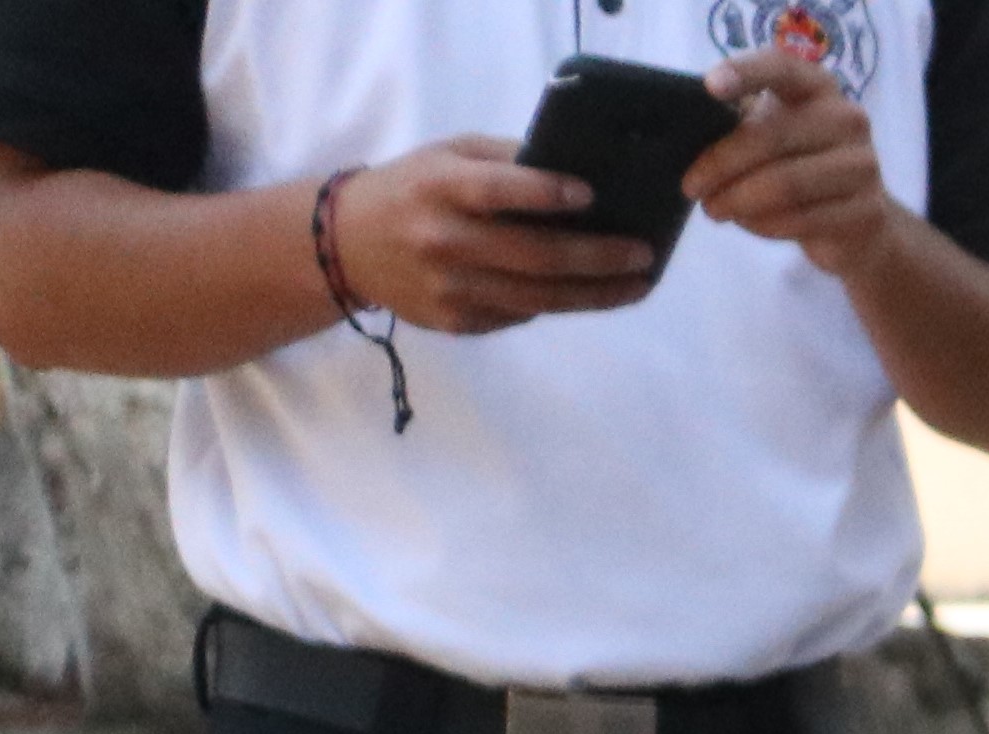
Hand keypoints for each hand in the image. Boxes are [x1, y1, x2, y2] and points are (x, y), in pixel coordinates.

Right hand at [322, 135, 655, 331]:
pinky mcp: (456, 322)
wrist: (346, 244)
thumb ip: (506, 160)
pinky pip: (520, 314)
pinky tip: (594, 293)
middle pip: (534, 257)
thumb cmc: (414, 188)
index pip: (496, 191)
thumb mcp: (447, 156)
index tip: (591, 195)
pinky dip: (559, 302)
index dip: (544, 193)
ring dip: (597, 294)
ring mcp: (449, 288)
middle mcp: (443, 240)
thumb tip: (579, 169)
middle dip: (597, 257)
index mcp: (439, 188)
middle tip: (643, 253)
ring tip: (638, 283)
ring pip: (538, 298)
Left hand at [693, 39, 899, 279]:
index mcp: (818, 88)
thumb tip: (689, 134)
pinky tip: (747, 223)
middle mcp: (847, 119)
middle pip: (771, 137)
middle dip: (721, 164)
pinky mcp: (867, 211)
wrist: (861, 224)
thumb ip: (741, 124)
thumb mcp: (773, 133)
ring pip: (785, 184)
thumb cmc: (801, 165)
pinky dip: (764, 225)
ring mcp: (863, 166)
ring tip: (713, 210)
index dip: (745, 73)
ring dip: (738, 200)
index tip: (710, 87)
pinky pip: (802, 219)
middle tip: (691, 187)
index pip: (782, 68)